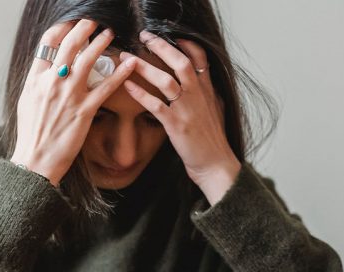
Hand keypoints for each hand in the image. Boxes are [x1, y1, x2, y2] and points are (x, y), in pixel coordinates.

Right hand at [10, 19, 135, 186]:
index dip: (63, 29)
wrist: (36, 158)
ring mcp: (69, 95)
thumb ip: (37, 83)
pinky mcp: (84, 111)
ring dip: (101, 42)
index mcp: (35, 79)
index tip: (72, 23)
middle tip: (94, 21)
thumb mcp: (27, 102)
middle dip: (84, 28)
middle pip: (69, 45)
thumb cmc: (32, 135)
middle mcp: (52, 82)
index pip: (48, 42)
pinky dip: (120, 73)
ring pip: (87, 60)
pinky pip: (106, 87)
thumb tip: (45, 70)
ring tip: (110, 34)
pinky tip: (130, 64)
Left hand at [118, 31, 240, 186]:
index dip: (186, 43)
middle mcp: (198, 96)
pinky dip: (140, 94)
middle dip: (161, 46)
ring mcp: (187, 110)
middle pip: (180, 62)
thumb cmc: (213, 141)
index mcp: (207, 91)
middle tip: (144, 36)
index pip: (199, 58)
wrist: (215, 164)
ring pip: (166, 81)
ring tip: (127, 58)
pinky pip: (155, 106)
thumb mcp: (216, 111)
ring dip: (145, 67)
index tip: (172, 35)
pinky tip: (128, 86)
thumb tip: (205, 82)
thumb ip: (209, 94)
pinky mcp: (176, 126)